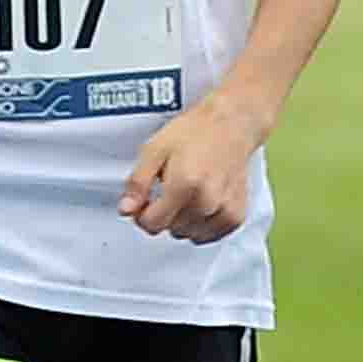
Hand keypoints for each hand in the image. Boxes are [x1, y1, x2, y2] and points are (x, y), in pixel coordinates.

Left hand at [118, 96, 261, 243]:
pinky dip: (201, 225)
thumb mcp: (154, 150)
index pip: (153, 224)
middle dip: (163, 214)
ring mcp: (224, 210)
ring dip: (182, 221)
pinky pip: (209, 236)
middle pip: (170, 230)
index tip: (145, 201)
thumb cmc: (195, 133)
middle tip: (168, 189)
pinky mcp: (236, 215)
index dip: (142, 214)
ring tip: (186, 193)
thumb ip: (137, 183)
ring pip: (189, 235)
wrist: (230, 125)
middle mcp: (207, 201)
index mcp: (184, 185)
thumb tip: (126, 210)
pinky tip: (200, 203)